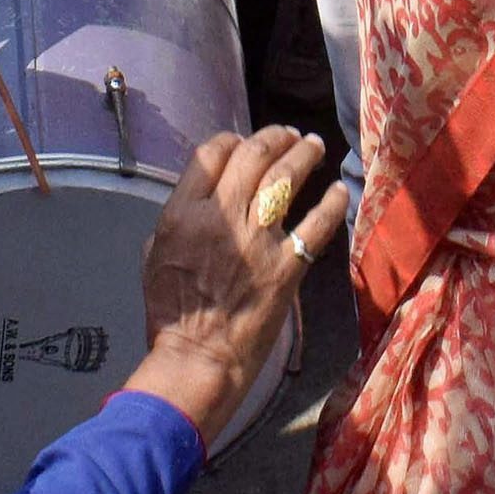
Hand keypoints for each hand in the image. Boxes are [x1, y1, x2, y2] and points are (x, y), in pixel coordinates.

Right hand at [126, 123, 347, 439]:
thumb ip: (176, 221)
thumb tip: (196, 200)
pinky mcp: (287, 267)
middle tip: (288, 135)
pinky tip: (339, 190)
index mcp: (183, 214)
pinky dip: (332, 203)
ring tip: (313, 145)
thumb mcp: (155, 257)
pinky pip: (318, 224)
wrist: (198, 358)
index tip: (244, 142)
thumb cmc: (171, 315)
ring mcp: (257, 241)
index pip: (211, 154)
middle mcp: (220, 218)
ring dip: (304, 154)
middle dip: (274, 137)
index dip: (231, 140)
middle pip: (253, 155)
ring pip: (286, 178)